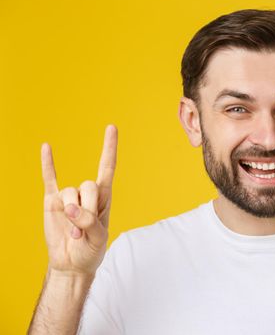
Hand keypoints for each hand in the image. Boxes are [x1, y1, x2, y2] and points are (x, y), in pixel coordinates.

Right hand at [41, 125, 117, 275]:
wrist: (72, 263)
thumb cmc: (91, 250)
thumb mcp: (98, 238)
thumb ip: (89, 222)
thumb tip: (71, 208)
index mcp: (104, 197)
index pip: (107, 167)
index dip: (109, 148)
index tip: (111, 127)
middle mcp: (87, 193)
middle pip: (88, 185)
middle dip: (87, 208)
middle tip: (84, 229)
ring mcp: (69, 197)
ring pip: (69, 193)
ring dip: (71, 215)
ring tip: (74, 233)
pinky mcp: (52, 203)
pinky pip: (49, 180)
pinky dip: (48, 164)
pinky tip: (46, 146)